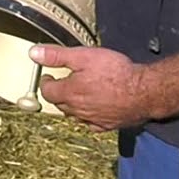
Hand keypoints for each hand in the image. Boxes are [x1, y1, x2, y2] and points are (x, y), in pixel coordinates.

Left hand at [30, 44, 150, 131]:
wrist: (145, 91)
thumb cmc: (115, 72)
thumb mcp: (83, 56)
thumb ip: (57, 56)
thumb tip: (33, 53)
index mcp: (69, 93)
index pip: (47, 92)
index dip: (46, 82)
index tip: (49, 76)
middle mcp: (78, 111)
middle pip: (60, 104)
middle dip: (58, 93)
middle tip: (62, 83)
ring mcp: (93, 120)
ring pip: (75, 115)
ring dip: (73, 105)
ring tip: (77, 93)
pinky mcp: (108, 125)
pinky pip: (92, 123)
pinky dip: (89, 116)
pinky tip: (94, 109)